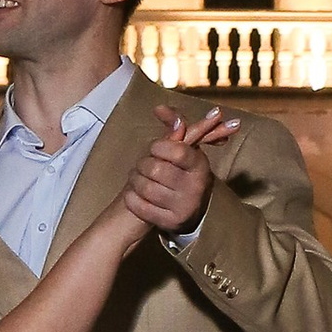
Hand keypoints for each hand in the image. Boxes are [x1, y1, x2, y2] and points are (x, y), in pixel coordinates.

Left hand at [122, 106, 237, 242]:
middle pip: (155, 169)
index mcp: (200, 166)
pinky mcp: (169, 223)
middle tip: (144, 164)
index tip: (155, 148)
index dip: (160, 147)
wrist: (187, 208)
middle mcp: (195, 188)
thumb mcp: (183, 147)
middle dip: (143, 163)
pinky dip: (131, 196)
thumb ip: (173, 124)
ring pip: (145, 187)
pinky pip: (138, 205)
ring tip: (138, 177)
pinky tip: (135, 193)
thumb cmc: (180, 170)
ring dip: (135, 179)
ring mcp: (183, 207)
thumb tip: (159, 108)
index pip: (178, 152)